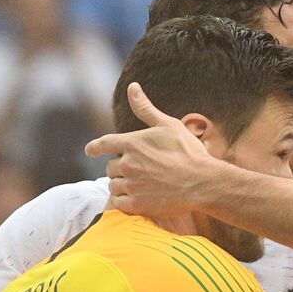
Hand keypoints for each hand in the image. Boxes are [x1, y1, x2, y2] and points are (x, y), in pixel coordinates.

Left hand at [85, 82, 216, 215]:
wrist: (202, 183)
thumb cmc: (189, 152)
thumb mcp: (168, 125)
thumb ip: (146, 109)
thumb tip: (132, 87)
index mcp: (132, 143)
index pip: (103, 144)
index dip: (94, 148)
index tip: (90, 151)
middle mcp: (127, 163)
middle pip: (110, 167)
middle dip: (119, 168)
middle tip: (136, 171)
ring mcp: (131, 185)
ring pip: (113, 186)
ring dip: (121, 185)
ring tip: (138, 185)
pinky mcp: (136, 204)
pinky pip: (119, 203)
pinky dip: (124, 201)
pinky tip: (137, 199)